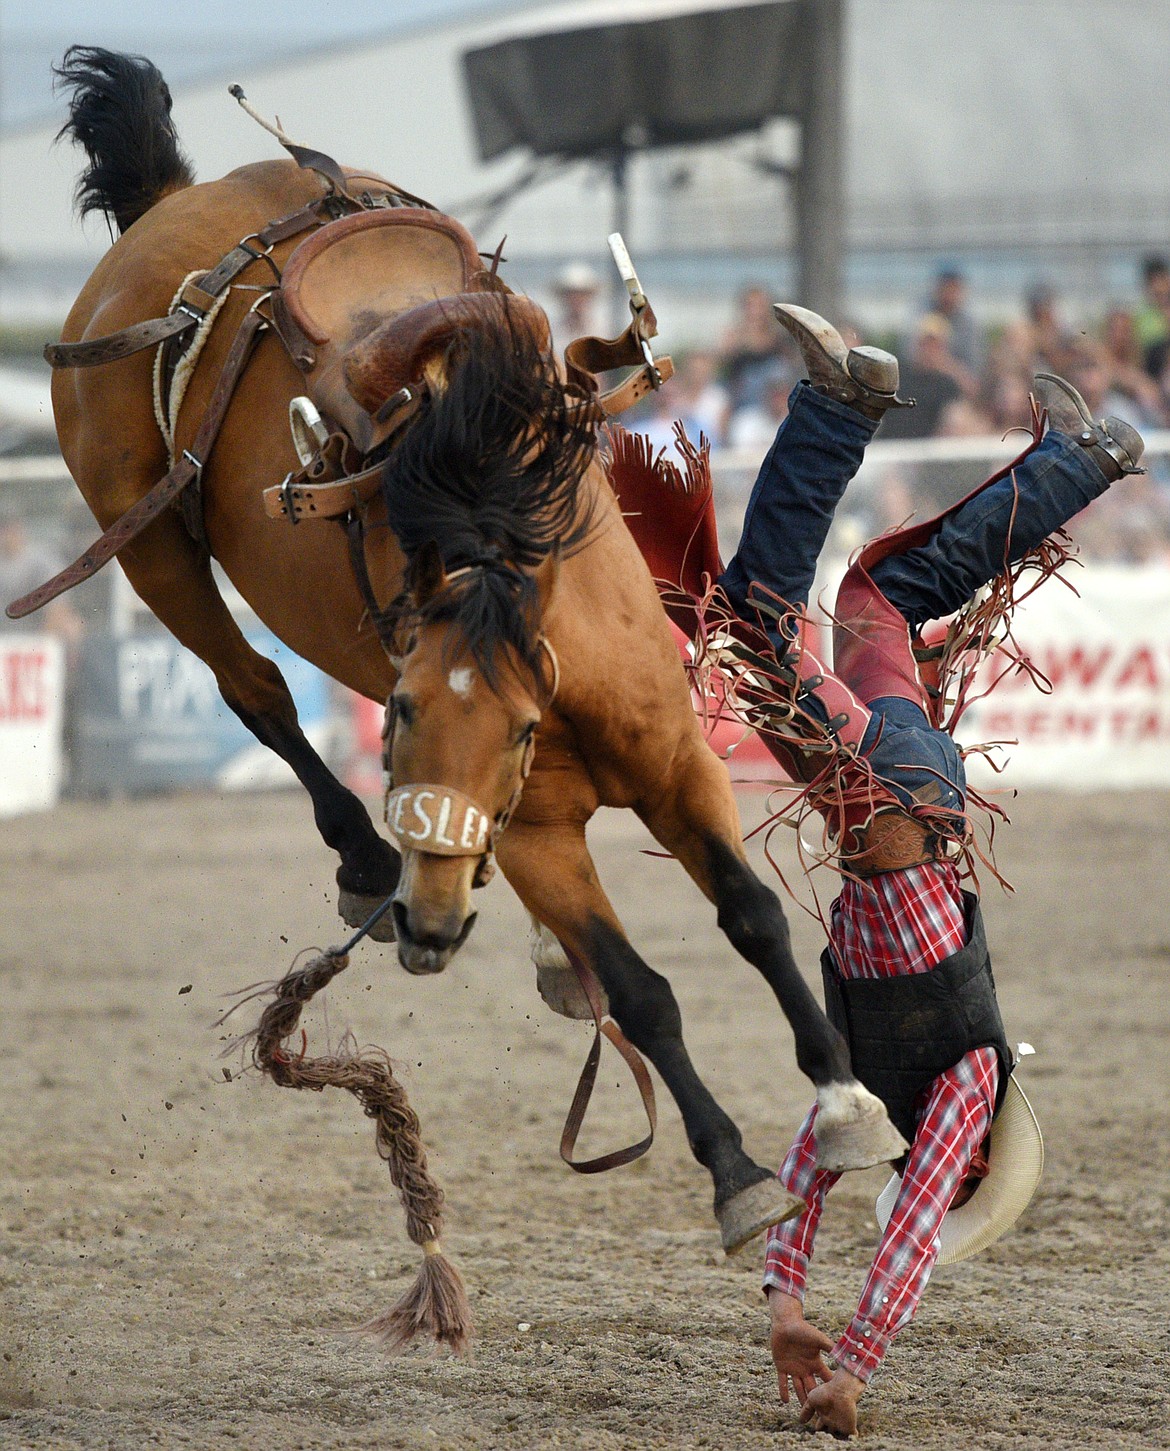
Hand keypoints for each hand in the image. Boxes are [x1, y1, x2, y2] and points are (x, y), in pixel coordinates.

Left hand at [767, 1289, 832, 1406]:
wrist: (786, 1323)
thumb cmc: (803, 1329)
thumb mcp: (818, 1338)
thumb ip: (829, 1346)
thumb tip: (844, 1353)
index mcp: (815, 1363)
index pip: (825, 1378)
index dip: (830, 1388)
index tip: (838, 1401)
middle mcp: (805, 1368)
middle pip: (812, 1387)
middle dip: (816, 1400)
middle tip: (820, 1414)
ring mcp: (794, 1368)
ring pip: (798, 1388)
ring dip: (801, 1399)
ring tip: (804, 1414)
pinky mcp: (782, 1366)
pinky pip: (783, 1381)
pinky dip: (783, 1390)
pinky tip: (785, 1401)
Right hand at [799, 1368, 864, 1437]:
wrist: (840, 1390)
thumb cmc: (826, 1392)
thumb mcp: (812, 1399)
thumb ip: (806, 1410)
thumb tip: (800, 1421)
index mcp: (824, 1415)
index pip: (820, 1428)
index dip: (817, 1431)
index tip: (813, 1435)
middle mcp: (832, 1421)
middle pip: (828, 1434)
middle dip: (825, 1437)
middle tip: (821, 1440)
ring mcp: (841, 1425)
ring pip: (837, 1437)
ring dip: (835, 1440)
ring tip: (830, 1443)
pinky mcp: (850, 1428)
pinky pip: (851, 1438)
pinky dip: (849, 1440)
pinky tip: (845, 1444)